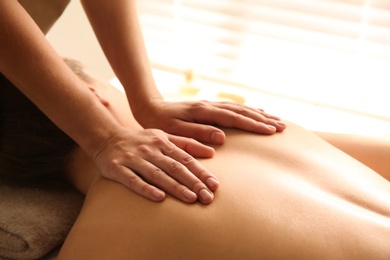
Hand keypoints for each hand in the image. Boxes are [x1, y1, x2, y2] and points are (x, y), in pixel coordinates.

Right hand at [93, 128, 218, 203]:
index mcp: (163, 142)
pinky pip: (133, 180)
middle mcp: (150, 150)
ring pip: (157, 174)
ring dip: (175, 187)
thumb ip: (186, 143)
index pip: (186, 159)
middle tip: (208, 197)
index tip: (215, 185)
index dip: (201, 172)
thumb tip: (211, 152)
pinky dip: (146, 188)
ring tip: (191, 198)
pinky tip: (159, 198)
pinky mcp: (117, 169)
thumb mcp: (163, 136)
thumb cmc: (140, 141)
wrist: (106, 137)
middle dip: (193, 182)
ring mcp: (133, 159)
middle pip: (175, 167)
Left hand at [135, 100, 286, 143]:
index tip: (271, 131)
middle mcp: (210, 105)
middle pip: (242, 111)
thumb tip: (222, 139)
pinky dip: (248, 110)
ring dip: (259, 114)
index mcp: (203, 111)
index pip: (234, 118)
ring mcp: (211, 104)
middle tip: (282, 126)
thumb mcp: (175, 131)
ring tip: (276, 120)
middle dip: (263, 119)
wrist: (150, 107)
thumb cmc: (161, 123)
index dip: (254, 125)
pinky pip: (233, 107)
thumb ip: (198, 134)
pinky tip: (257, 112)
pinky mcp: (209, 106)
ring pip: (240, 108)